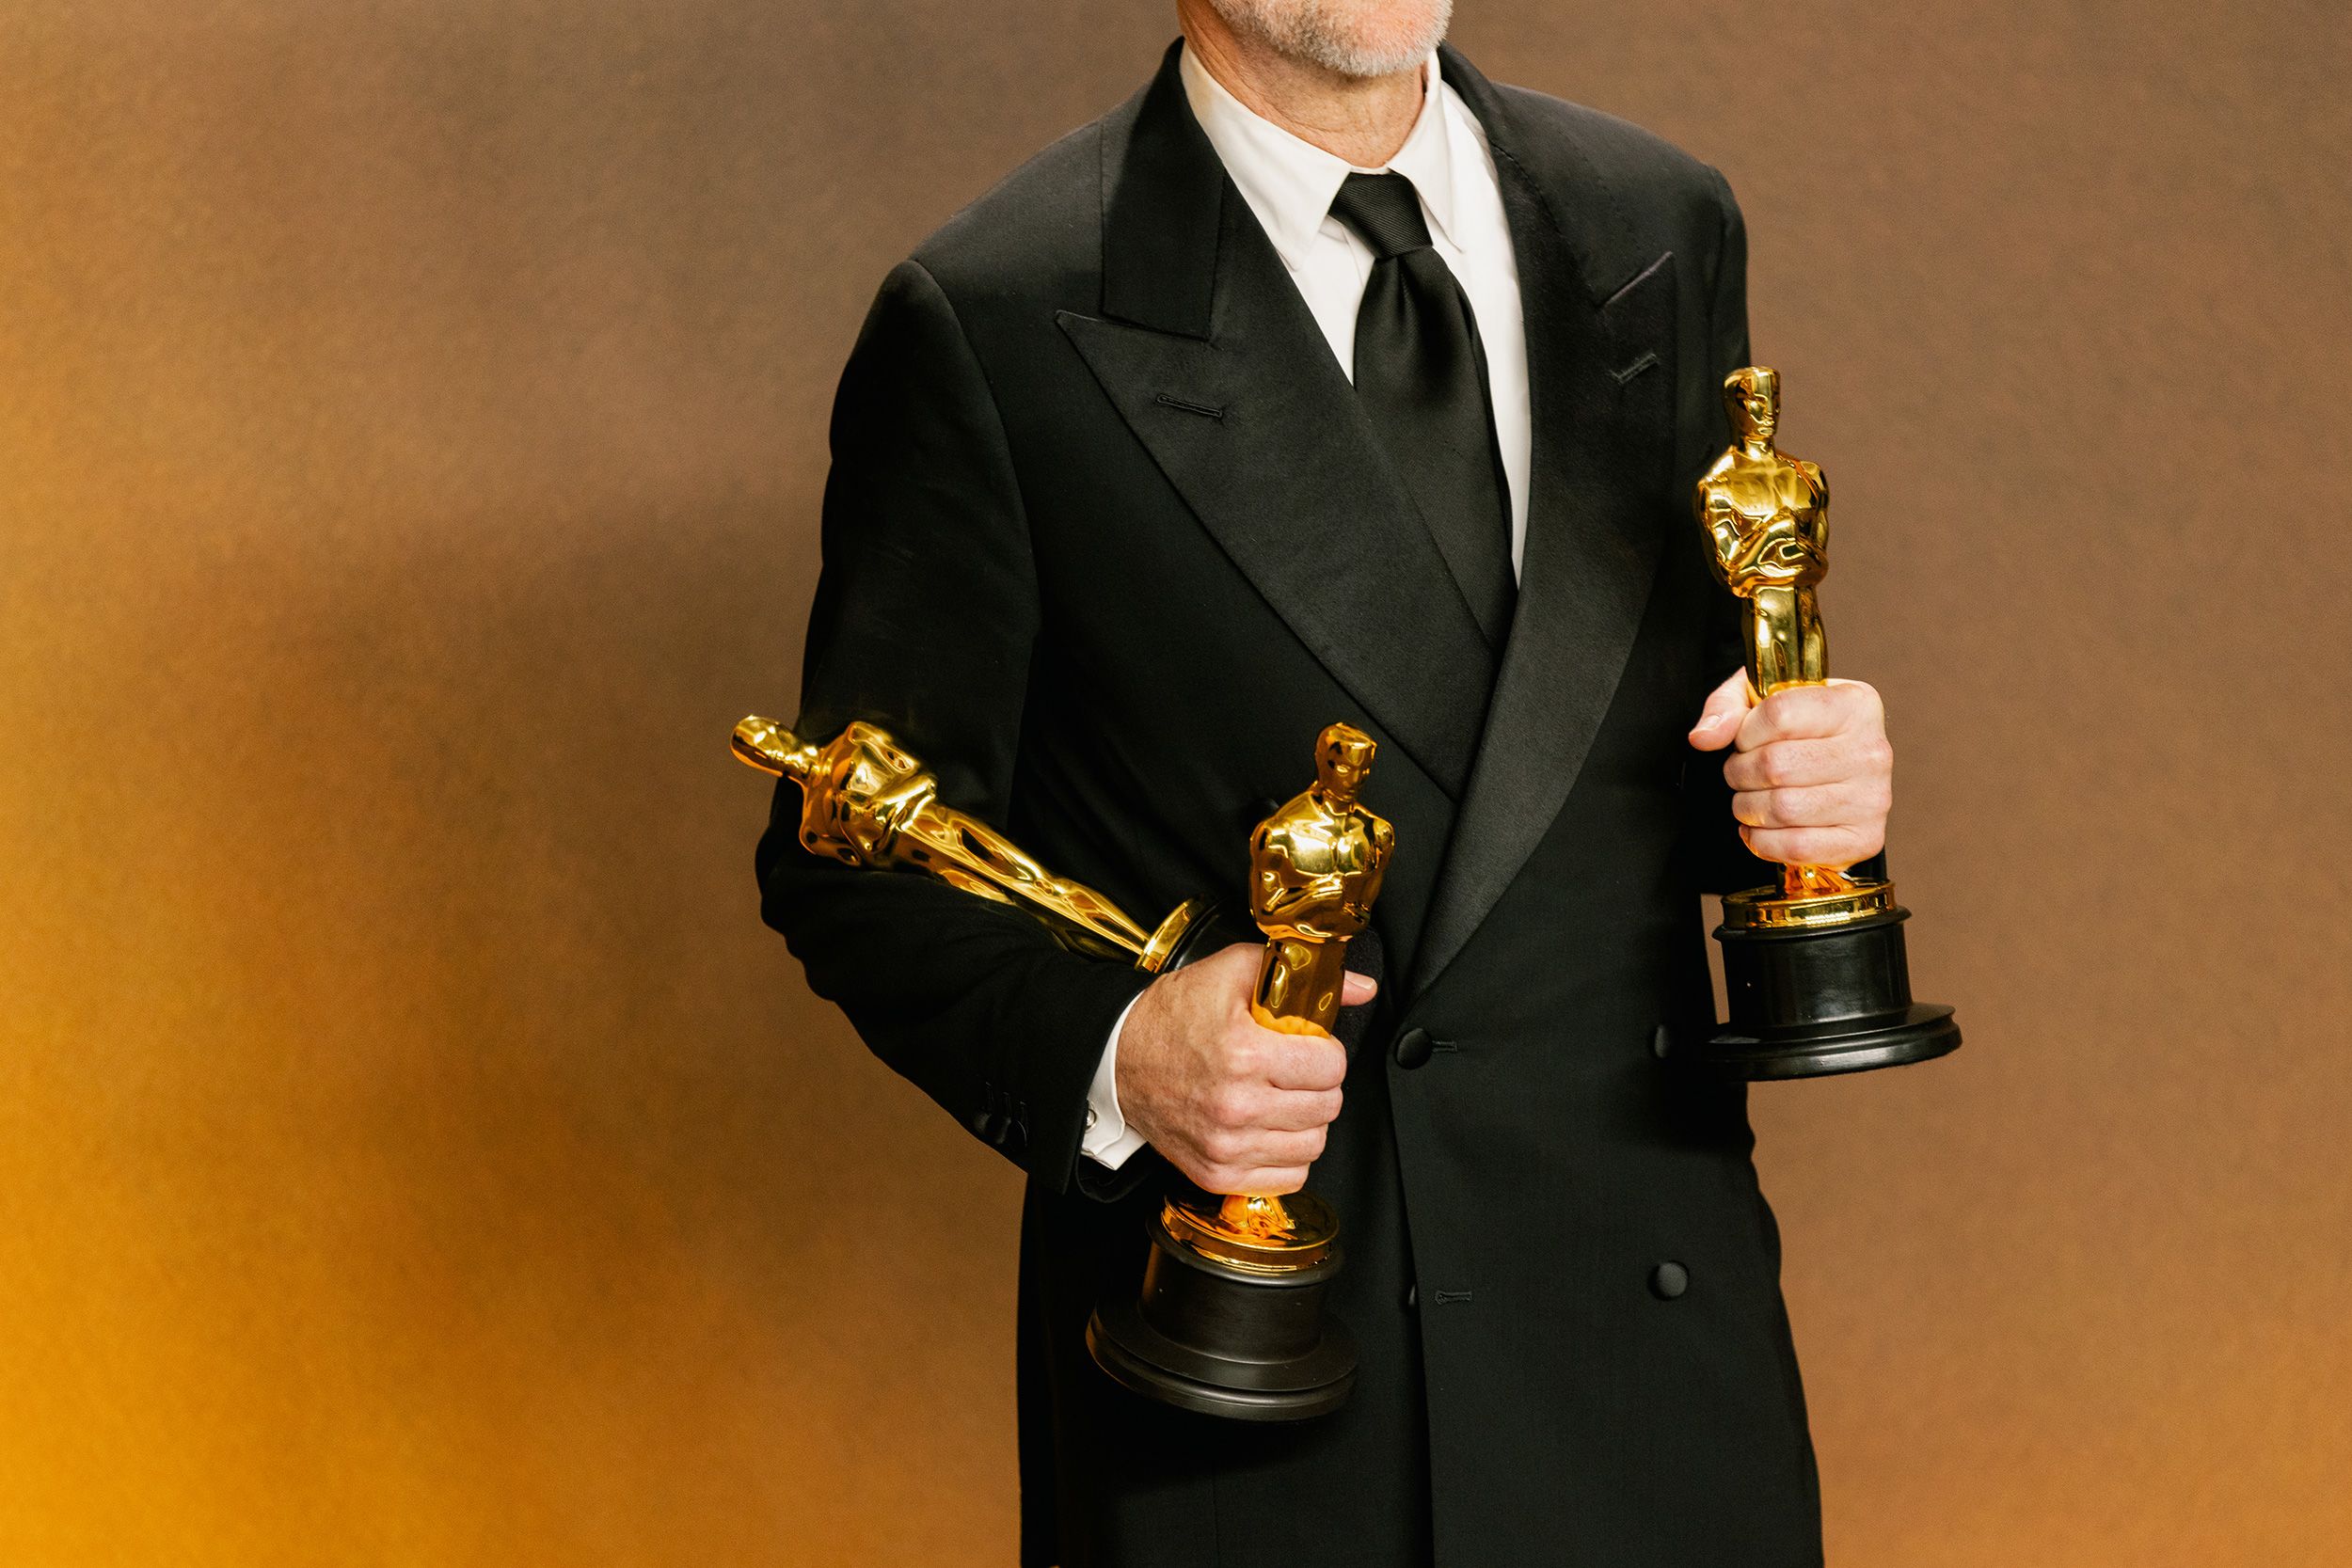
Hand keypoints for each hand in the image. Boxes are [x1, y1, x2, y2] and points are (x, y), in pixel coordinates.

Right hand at [1114, 943, 1375, 1195]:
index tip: (1309, 1046)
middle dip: (1319, 1084)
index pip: (1331, 1067)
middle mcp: (1235, 1107)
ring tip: (1283, 1099)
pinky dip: (1287, 1155)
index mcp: (1243, 1054)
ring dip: (1306, 1121)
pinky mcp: (1216, 1174)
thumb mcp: (1232, 973)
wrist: (1117, 1059)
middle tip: (1296, 1070)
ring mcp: (1226, 1147)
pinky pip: (1288, 1178)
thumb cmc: (1172, 1017)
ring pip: (1313, 1145)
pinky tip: (1269, 1128)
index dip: (1326, 1052)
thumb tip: (1361, 988)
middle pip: (1327, 1107)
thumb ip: (1299, 974)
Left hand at [1687, 670, 1892, 869]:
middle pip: (1776, 765)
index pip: (1780, 713)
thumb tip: (1705, 736)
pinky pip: (1796, 847)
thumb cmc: (1801, 731)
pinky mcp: (1865, 838)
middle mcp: (1871, 750)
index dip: (1746, 732)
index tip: (1746, 739)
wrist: (1839, 771)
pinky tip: (1762, 827)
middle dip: (1739, 773)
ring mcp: (1872, 798)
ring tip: (1752, 798)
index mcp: (1854, 704)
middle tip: (1742, 773)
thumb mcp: (1762, 697)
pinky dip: (1763, 841)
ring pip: (1782, 809)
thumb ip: (1727, 705)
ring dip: (1748, 807)